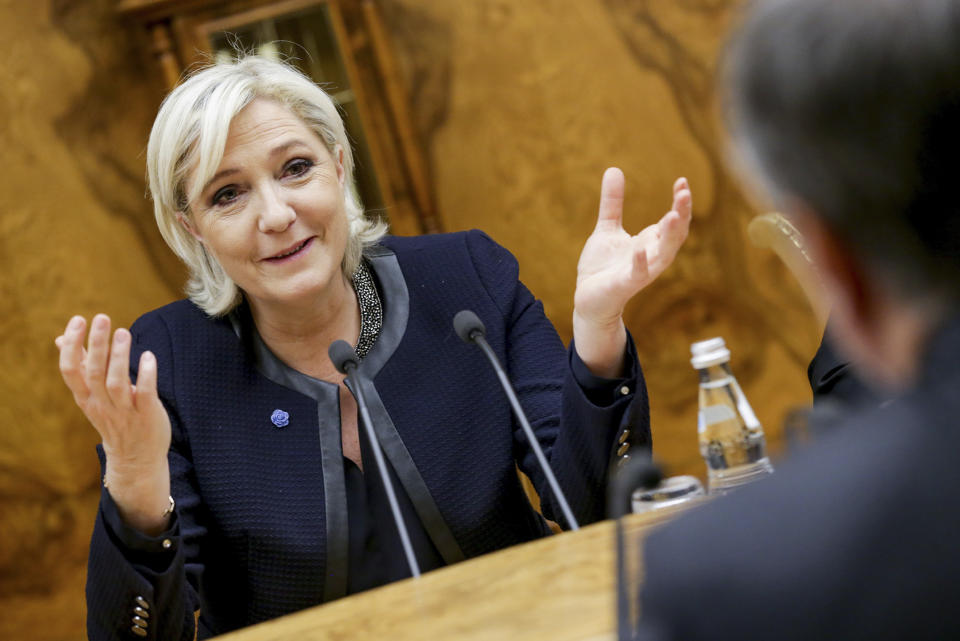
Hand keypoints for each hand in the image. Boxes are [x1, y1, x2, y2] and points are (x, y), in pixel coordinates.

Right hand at [56, 314, 171, 532]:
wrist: (136, 458)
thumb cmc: (114, 419)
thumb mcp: (92, 395)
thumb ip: (81, 366)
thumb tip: (59, 339)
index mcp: (85, 397)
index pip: (70, 370)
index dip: (71, 345)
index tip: (78, 320)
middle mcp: (101, 405)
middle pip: (94, 373)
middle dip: (97, 344)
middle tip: (102, 318)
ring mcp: (124, 412)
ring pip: (117, 383)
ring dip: (120, 357)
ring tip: (124, 332)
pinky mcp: (146, 415)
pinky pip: (145, 394)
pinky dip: (145, 375)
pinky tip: (148, 356)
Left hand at [573, 169, 691, 375]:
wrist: (587, 298)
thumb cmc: (602, 267)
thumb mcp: (607, 228)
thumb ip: (613, 202)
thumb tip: (614, 169)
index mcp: (650, 242)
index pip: (673, 221)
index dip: (680, 203)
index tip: (682, 180)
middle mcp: (651, 257)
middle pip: (675, 235)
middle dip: (682, 214)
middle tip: (684, 193)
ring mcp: (640, 272)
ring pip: (663, 255)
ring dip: (670, 236)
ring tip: (674, 214)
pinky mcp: (624, 286)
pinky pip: (636, 275)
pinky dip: (640, 263)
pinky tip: (639, 250)